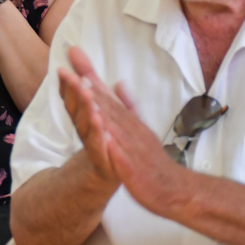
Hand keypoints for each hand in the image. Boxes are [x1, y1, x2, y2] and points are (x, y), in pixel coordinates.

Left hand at [60, 47, 189, 214]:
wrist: (174, 189)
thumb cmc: (154, 160)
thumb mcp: (141, 128)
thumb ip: (129, 106)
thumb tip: (119, 82)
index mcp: (128, 122)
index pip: (106, 96)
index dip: (88, 76)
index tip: (72, 55)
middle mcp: (130, 130)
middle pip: (107, 106)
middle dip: (88, 87)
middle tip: (70, 68)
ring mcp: (132, 148)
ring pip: (113, 127)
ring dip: (98, 109)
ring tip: (84, 91)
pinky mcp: (133, 169)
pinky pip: (122, 156)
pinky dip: (113, 145)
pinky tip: (102, 136)